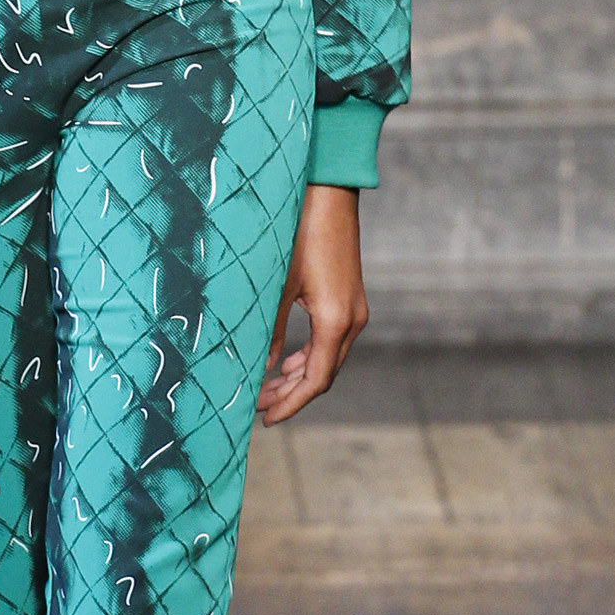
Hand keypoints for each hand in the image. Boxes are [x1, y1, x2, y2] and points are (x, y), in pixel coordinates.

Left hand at [257, 184, 367, 425]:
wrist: (328, 195)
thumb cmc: (299, 234)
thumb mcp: (278, 285)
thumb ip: (271, 329)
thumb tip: (265, 366)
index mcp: (335, 321)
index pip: (316, 381)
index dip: (292, 404)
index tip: (267, 419)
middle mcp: (351, 320)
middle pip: (324, 374)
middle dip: (292, 394)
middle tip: (260, 407)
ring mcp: (354, 310)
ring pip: (328, 358)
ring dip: (300, 376)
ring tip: (268, 388)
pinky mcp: (349, 299)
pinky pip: (332, 340)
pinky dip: (310, 356)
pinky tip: (288, 361)